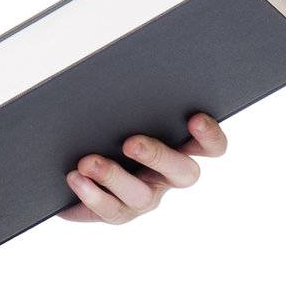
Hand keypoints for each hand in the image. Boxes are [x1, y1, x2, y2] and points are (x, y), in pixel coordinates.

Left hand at [56, 112, 227, 224]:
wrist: (74, 156)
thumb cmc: (108, 122)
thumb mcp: (121, 108)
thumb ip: (128, 98)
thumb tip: (116, 73)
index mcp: (178, 145)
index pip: (211, 146)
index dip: (210, 136)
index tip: (194, 118)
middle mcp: (167, 175)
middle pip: (183, 173)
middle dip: (157, 156)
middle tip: (130, 143)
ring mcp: (145, 197)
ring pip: (141, 195)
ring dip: (113, 177)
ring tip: (87, 163)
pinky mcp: (118, 211)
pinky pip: (110, 210)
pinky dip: (91, 195)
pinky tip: (74, 178)